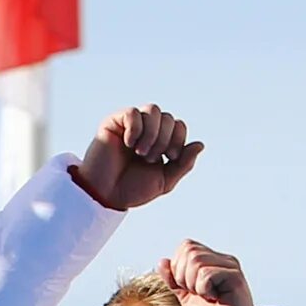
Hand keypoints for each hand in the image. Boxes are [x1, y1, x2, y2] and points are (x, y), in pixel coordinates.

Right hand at [72, 104, 202, 211]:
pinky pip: (133, 113)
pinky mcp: (114, 122)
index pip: (179, 125)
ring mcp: (130, 124)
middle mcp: (146, 130)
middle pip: (168, 117)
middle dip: (164, 139)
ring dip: (152, 133)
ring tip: (140, 152)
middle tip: (149, 158)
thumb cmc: (132, 189)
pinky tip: (128, 144)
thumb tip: (200, 144)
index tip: (169, 158)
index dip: (178, 139)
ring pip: (153, 110)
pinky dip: (135, 129)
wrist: (105, 195)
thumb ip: (183, 164)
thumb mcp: (165, 181)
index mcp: (160, 142)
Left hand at [166, 241, 265, 305]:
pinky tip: (215, 298)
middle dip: (183, 275)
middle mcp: (223, 260)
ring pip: (196, 260)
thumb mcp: (186, 298)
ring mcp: (230, 267)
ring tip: (206, 296)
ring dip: (192, 283)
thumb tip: (163, 261)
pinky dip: (203, 289)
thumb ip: (174, 280)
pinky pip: (206, 274)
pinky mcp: (235, 278)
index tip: (188, 288)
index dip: (178, 267)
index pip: (187, 246)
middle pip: (190, 250)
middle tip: (196, 294)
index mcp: (213, 262)